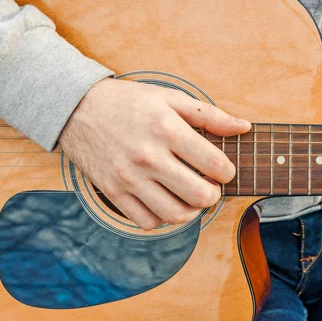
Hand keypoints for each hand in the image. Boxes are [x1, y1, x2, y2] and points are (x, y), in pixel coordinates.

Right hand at [59, 78, 250, 229]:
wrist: (77, 108)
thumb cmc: (130, 102)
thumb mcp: (171, 98)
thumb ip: (210, 114)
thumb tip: (244, 127)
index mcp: (167, 129)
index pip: (215, 164)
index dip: (228, 172)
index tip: (223, 170)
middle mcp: (148, 156)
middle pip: (199, 196)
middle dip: (214, 195)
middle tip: (211, 187)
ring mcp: (128, 177)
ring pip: (175, 215)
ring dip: (192, 211)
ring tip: (192, 198)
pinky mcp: (112, 192)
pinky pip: (147, 221)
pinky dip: (163, 218)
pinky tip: (166, 201)